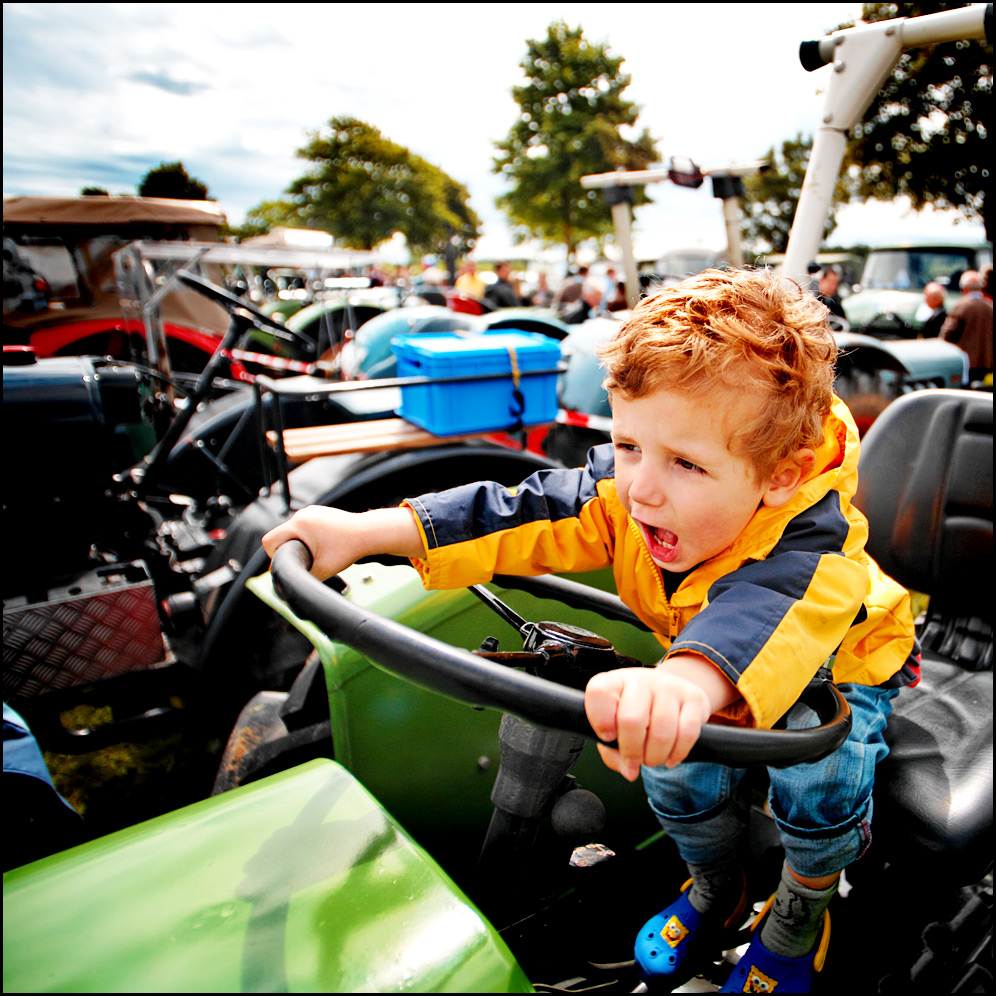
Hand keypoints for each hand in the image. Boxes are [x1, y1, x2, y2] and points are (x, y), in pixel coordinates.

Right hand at [261, 505, 422, 580]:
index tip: (288, 564)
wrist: (369, 533)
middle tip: (303, 561)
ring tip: (314, 553)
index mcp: (299, 525)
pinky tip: (321, 546)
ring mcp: (311, 511)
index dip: (274, 556)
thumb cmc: (349, 549)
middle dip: (287, 550)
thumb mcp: (323, 570)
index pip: (269, 541)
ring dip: (298, 543)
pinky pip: (303, 527)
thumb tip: (291, 587)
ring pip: (292, 531)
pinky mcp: (319, 513)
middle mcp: (302, 514)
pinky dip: (307, 537)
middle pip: (280, 536)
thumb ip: (303, 577)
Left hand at [584, 654, 738, 780]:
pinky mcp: (694, 698)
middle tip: (634, 760)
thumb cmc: (636, 713)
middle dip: (632, 751)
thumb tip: (630, 771)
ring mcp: (669, 687)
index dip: (601, 721)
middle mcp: (640, 680)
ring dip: (655, 756)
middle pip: (631, 720)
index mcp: (614, 683)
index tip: (608, 737)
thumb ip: (612, 752)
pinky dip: (677, 754)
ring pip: (661, 731)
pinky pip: (687, 733)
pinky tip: (670, 758)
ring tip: (652, 759)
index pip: (599, 693)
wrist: (670, 691)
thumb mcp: (617, 727)